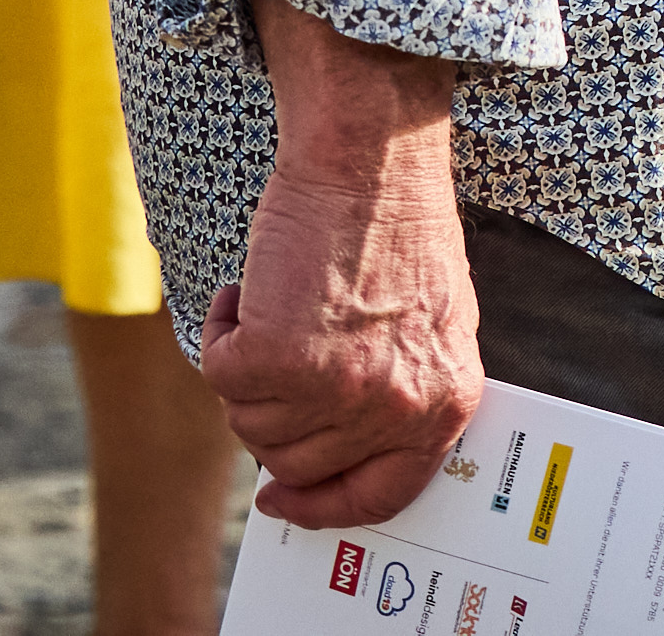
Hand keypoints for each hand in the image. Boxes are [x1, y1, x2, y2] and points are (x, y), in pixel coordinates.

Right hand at [199, 112, 479, 523]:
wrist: (370, 158)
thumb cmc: (400, 226)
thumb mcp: (430, 326)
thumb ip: (397, 394)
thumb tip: (335, 454)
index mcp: (444, 402)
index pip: (382, 494)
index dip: (327, 505)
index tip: (285, 502)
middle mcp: (392, 407)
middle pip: (297, 460)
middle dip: (275, 413)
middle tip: (280, 354)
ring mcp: (334, 389)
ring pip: (251, 422)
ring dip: (249, 370)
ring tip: (280, 305)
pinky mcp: (275, 359)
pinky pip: (219, 375)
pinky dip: (221, 330)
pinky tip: (250, 290)